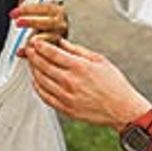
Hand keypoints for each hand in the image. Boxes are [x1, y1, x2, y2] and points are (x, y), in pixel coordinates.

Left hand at [12, 0, 67, 55]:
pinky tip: (21, 52)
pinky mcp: (55, 50)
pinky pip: (44, 53)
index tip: (14, 12)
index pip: (45, 7)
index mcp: (57, 11)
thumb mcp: (36, 9)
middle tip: (18, 22)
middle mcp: (61, 24)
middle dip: (32, 22)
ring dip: (37, 39)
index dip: (29, 9)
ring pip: (50, 38)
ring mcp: (60, 38)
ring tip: (25, 40)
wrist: (54, 36)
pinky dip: (31, 54)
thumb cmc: (44, 20)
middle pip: (49, 22)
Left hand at [26, 37, 150, 129]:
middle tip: (29, 49)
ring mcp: (66, 96)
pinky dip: (37, 87)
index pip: (52, 53)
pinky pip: (45, 97)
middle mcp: (70, 81)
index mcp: (79, 67)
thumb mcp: (99, 60)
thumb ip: (77, 50)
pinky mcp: (66, 108)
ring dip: (33, 70)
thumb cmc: (114, 84)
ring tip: (32, 63)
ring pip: (41, 80)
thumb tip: (62, 42)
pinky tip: (36, 81)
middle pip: (43, 65)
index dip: (39, 46)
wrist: (122, 109)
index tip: (34, 41)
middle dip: (33, 55)